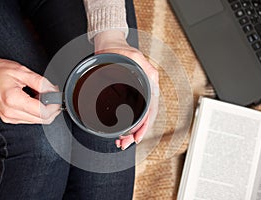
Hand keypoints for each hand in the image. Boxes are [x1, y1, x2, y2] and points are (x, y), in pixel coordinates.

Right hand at [0, 51, 60, 123]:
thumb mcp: (22, 71)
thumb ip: (41, 82)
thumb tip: (54, 91)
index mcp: (13, 100)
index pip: (42, 112)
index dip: (54, 105)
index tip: (57, 97)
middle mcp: (10, 112)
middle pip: (42, 120)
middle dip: (51, 109)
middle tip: (52, 96)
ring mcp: (8, 117)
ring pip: (37, 121)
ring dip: (44, 111)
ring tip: (40, 96)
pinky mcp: (9, 118)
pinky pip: (29, 119)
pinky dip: (36, 112)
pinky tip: (34, 101)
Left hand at [94, 30, 159, 149]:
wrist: (110, 45)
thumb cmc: (119, 48)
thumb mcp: (130, 54)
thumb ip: (138, 64)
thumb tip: (145, 76)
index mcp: (149, 81)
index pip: (151, 108)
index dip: (145, 124)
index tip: (137, 136)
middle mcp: (145, 89)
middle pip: (144, 116)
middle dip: (136, 132)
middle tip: (126, 143)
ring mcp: (137, 93)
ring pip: (137, 117)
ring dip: (130, 131)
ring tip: (122, 141)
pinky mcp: (128, 94)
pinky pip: (130, 112)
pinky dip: (126, 124)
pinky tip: (121, 131)